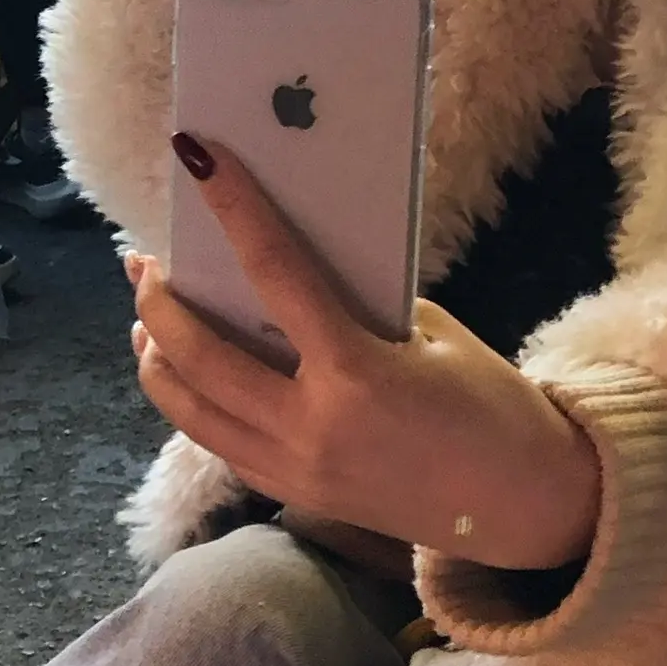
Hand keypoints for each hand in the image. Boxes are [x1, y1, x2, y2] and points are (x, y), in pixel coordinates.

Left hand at [133, 139, 601, 571]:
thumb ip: (362, 308)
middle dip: (160, 304)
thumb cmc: (491, 408)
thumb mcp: (435, 338)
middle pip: (202, 356)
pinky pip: (221, 444)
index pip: (277, 273)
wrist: (521, 506)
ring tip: (145, 323)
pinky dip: (193, 403)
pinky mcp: (294, 495)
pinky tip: (188, 376)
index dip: (234, 209)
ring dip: (158, 361)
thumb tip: (295, 276)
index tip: (199, 159)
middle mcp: (310, 428)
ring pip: (191, 411)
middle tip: (144, 265)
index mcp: (356, 375)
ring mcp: (295, 471)